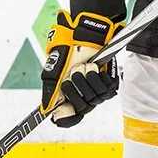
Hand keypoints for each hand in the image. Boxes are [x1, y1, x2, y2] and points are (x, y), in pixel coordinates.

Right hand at [40, 11, 119, 127]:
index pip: (71, 118)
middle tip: (72, 74)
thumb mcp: (53, 73)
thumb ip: (50, 93)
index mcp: (69, 96)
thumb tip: (47, 111)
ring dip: (86, 79)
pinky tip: (94, 68)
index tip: (61, 117)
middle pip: (82, 108)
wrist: (84, 38)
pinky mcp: (110, 84)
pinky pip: (105, 89)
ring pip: (94, 98)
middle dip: (75, 89)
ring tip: (84, 67)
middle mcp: (84, 97)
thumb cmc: (68, 53)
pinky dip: (97, 76)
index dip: (67, 119)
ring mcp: (98, 92)